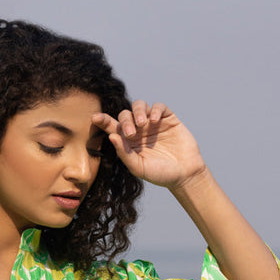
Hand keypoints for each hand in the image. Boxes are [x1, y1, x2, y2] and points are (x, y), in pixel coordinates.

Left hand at [92, 100, 206, 189]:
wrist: (184, 174)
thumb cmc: (159, 174)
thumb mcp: (138, 167)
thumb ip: (124, 153)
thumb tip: (111, 136)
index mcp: (128, 141)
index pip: (112, 127)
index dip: (103, 121)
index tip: (95, 118)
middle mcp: (139, 130)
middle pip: (125, 114)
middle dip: (125, 121)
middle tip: (131, 134)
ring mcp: (153, 123)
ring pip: (139, 105)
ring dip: (138, 112)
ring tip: (143, 124)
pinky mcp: (168, 119)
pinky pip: (158, 106)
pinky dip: (155, 110)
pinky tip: (154, 121)